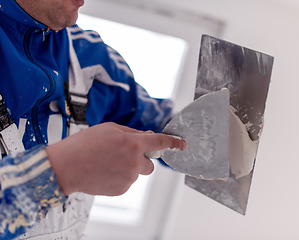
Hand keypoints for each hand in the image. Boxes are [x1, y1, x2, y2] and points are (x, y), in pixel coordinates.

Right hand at [46, 122, 186, 195]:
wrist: (66, 167)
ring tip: (107, 163)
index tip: (181, 144)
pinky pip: (127, 181)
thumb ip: (132, 133)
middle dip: (142, 159)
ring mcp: (129, 178)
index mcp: (133, 143)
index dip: (173, 143)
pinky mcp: (122, 189)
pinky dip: (120, 177)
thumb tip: (146, 137)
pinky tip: (105, 171)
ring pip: (137, 172)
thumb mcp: (109, 129)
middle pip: (150, 163)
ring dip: (129, 167)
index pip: (160, 142)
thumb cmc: (84, 145)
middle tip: (123, 155)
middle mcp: (134, 162)